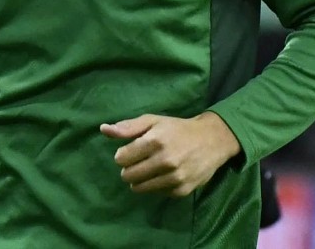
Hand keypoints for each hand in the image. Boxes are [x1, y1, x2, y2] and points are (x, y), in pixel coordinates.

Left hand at [100, 111, 240, 196]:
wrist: (211, 140)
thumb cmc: (177, 128)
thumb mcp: (152, 121)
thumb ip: (127, 127)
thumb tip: (103, 129)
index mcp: (155, 140)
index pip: (122, 158)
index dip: (122, 155)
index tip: (129, 152)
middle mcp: (165, 160)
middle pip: (129, 175)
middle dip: (128, 169)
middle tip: (138, 162)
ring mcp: (175, 177)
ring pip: (141, 188)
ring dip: (139, 180)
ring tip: (148, 169)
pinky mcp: (182, 190)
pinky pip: (157, 193)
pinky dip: (155, 186)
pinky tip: (162, 175)